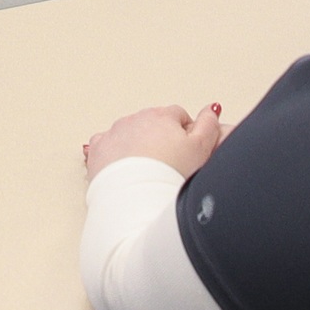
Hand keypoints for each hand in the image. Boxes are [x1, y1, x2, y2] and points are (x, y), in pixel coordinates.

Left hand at [83, 103, 222, 179]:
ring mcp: (114, 133)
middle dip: (161, 140)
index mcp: (161, 116)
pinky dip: (116, 154)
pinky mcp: (99, 150)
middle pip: (153, 124)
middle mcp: (135, 119)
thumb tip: (211, 109)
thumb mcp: (201, 149)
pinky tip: (126, 169)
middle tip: (169, 165)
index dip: (185, 135)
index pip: (178, 116)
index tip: (185, 153)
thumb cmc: (168, 176)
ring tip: (148, 171)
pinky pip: (108, 145)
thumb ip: (209, 124)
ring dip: (138, 146)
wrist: (137, 200)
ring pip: (130, 134)